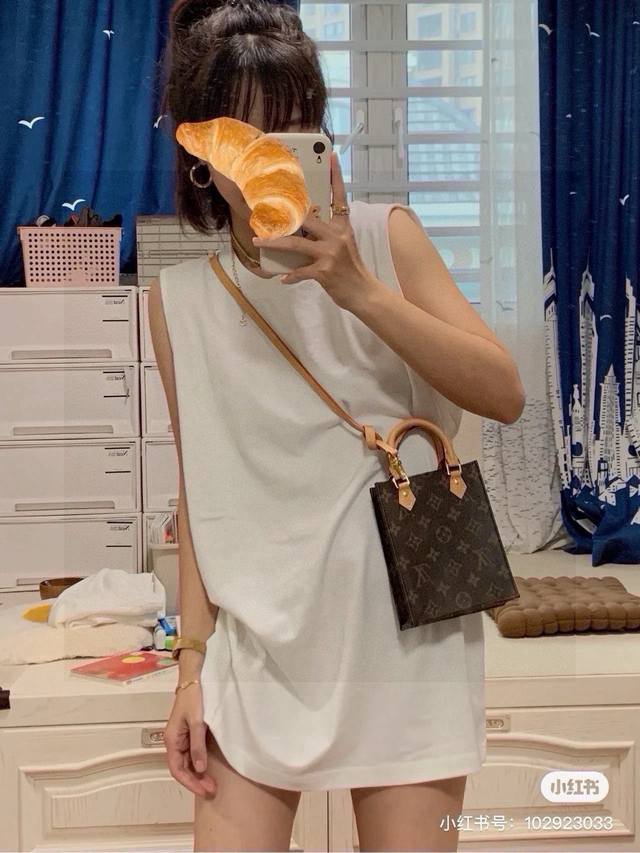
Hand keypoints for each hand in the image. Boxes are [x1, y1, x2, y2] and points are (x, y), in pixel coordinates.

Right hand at [164, 683, 216, 797]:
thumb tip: (199, 769)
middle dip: (195, 781)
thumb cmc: (193, 698)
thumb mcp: (197, 722)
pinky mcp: (189, 734)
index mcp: (172, 740)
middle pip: (182, 768)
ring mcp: (182, 738)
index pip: (177, 769)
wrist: (194, 680)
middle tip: (211, 790)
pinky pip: (192, 754)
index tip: (204, 790)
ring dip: (198, 774)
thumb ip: (198, 746)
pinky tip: (207, 769)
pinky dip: (199, 763)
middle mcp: (174, 742)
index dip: (190, 783)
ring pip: (187, 763)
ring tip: (211, 783)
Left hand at [252, 152, 379, 311]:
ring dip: (273, 243)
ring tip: (258, 242)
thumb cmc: (352, 270)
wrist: (364, 293)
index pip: (340, 197)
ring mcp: (330, 254)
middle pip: (307, 219)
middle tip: (265, 212)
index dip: (335, 177)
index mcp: (343, 227)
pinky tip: (282, 278)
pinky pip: (300, 271)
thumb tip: (303, 232)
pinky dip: (290, 275)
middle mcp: (337, 237)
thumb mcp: (344, 247)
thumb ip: (326, 236)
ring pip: (295, 244)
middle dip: (284, 217)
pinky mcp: (324, 272)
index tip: (331, 157)